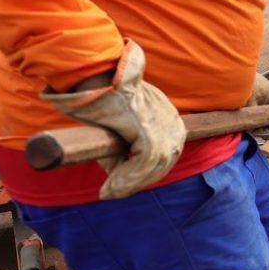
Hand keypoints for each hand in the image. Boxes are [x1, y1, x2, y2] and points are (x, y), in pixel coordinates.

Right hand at [43, 41, 185, 200]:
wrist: (94, 76)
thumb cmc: (102, 99)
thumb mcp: (117, 129)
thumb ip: (121, 153)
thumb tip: (117, 181)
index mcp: (171, 120)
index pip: (164, 157)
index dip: (144, 177)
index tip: (121, 189)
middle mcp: (173, 123)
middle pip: (162, 164)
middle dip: (137, 182)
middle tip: (111, 193)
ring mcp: (164, 125)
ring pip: (153, 167)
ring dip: (128, 184)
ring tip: (108, 192)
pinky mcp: (149, 128)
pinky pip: (143, 163)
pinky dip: (126, 178)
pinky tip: (109, 188)